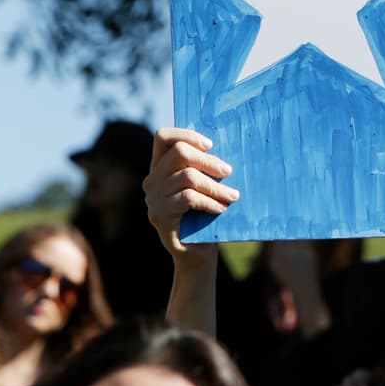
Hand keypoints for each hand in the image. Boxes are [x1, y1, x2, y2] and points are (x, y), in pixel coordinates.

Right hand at [142, 127, 238, 262]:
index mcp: (161, 166)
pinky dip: (209, 201)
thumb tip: (232, 143)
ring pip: (187, 177)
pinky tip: (221, 209)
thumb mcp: (207, 184)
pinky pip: (188, 198)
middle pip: (179, 153)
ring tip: (232, 196)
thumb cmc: (206, 212)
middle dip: (208, 160)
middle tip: (229, 171)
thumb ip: (207, 166)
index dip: (187, 135)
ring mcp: (152, 197)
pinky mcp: (157, 214)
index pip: (164, 137)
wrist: (197, 250)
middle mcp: (152, 179)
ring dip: (215, 186)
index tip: (211, 145)